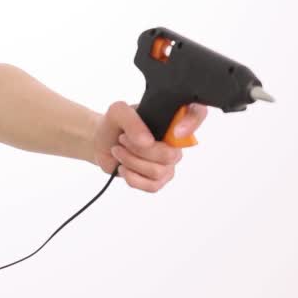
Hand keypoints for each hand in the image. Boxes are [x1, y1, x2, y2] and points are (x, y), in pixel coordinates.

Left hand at [92, 101, 207, 192]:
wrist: (100, 142)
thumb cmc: (114, 125)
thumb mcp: (117, 112)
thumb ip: (132, 120)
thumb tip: (148, 141)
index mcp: (171, 119)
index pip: (197, 114)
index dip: (192, 123)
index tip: (175, 131)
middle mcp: (176, 142)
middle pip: (170, 155)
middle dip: (140, 149)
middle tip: (122, 139)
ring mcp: (169, 163)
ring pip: (158, 171)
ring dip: (130, 161)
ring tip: (118, 151)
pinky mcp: (158, 180)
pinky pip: (152, 186)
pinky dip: (131, 177)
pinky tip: (123, 167)